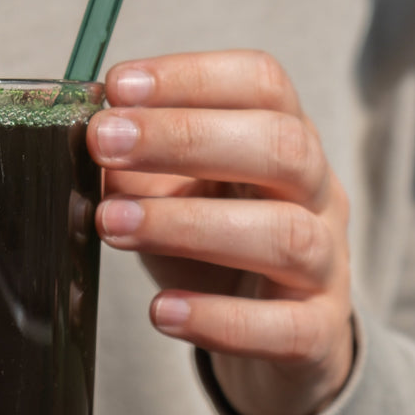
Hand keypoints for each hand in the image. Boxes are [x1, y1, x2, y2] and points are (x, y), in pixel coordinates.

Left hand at [87, 51, 353, 414]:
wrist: (277, 338)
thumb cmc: (217, 251)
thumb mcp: (177, 195)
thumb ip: (138, 169)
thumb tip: (87, 149)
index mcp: (288, 141)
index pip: (263, 84)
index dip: (193, 76)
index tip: (119, 86)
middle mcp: (318, 195)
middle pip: (283, 147)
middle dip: (187, 137)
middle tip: (104, 143)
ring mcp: (328, 265)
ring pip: (287, 235)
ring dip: (190, 224)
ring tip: (112, 225)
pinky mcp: (319, 333)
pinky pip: (285, 327)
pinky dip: (221, 320)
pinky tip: (163, 311)